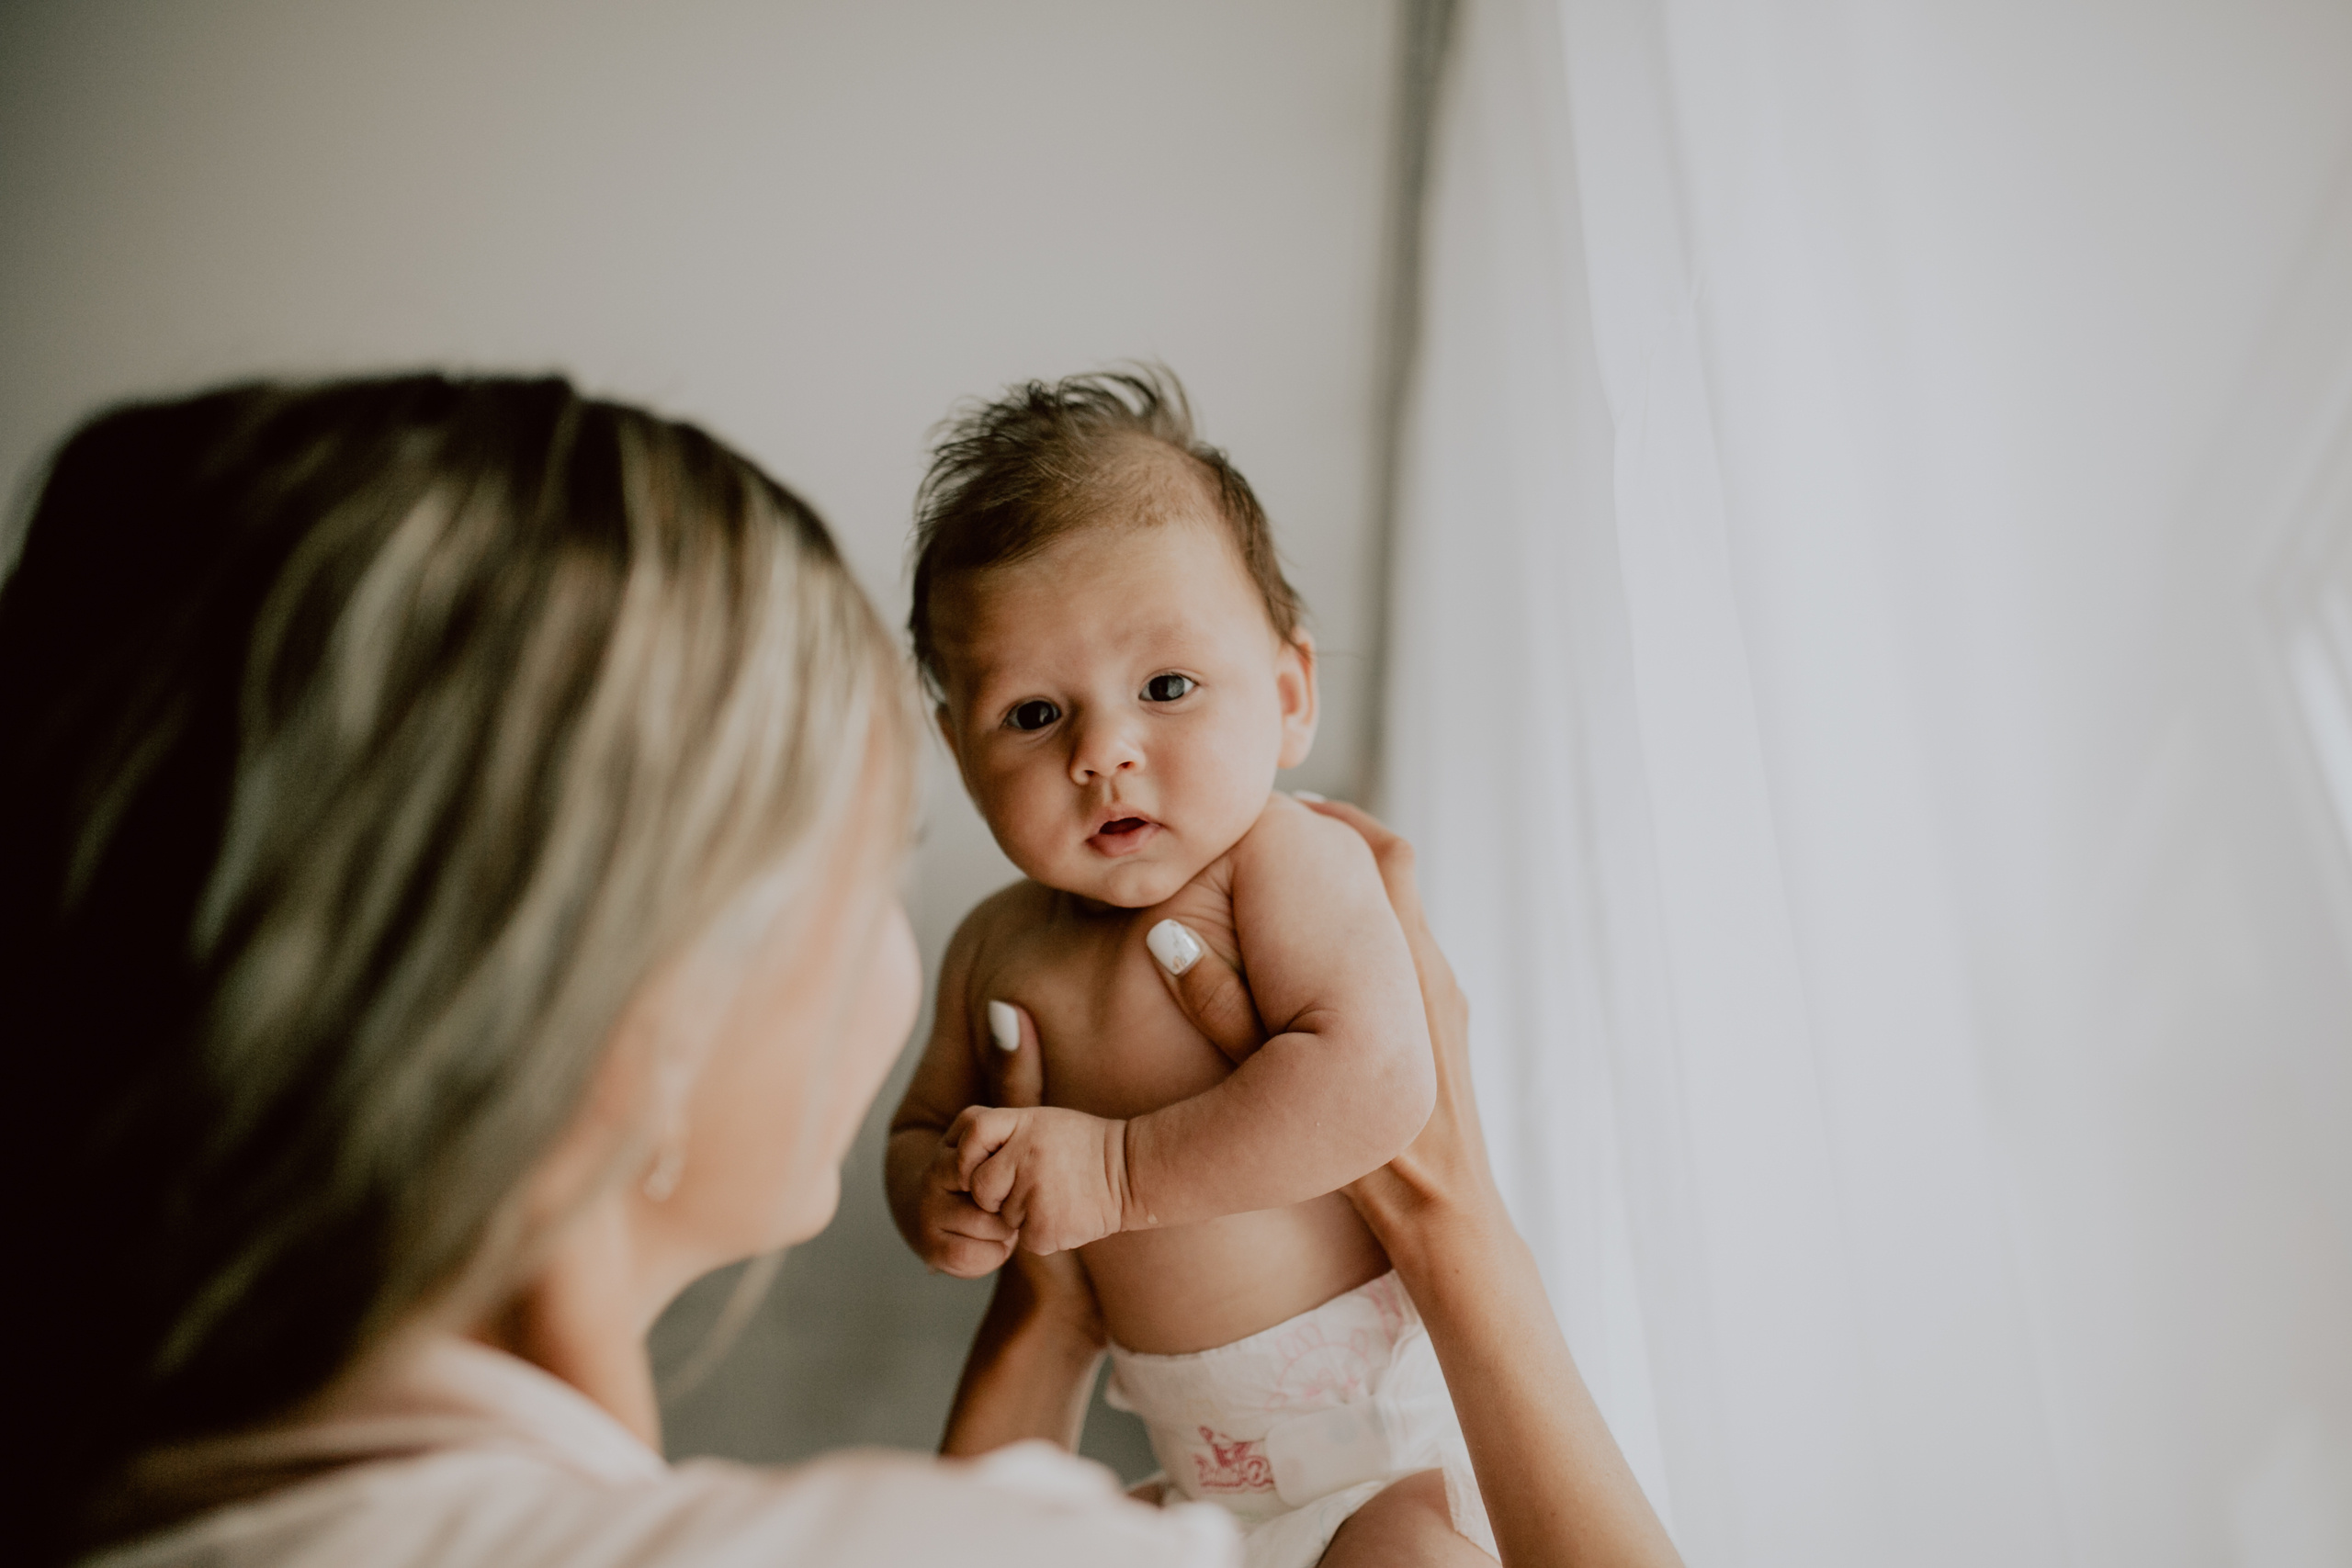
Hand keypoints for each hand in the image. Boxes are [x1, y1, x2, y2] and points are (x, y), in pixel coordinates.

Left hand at [949, 1101, 1130, 1254]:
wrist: (1130, 1172)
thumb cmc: (1082, 1148)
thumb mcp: (1041, 1122)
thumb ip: (1001, 1133)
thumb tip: (958, 1156)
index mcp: (1023, 1124)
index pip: (971, 1133)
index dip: (972, 1155)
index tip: (989, 1164)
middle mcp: (1024, 1156)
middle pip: (981, 1187)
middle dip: (998, 1195)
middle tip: (1035, 1184)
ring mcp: (1034, 1193)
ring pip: (1003, 1217)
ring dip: (1023, 1214)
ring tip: (1057, 1195)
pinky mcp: (1044, 1229)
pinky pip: (1024, 1239)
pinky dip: (1041, 1233)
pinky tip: (1065, 1214)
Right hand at [1146, 794, 1497, 1232]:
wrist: (1450, 1215)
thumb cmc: (1376, 1157)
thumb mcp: (1283, 1079)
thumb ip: (1222, 1010)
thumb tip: (1167, 941)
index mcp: (1406, 968)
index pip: (1378, 856)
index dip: (1333, 821)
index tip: (1284, 805)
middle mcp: (1432, 969)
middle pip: (1392, 865)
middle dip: (1342, 835)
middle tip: (1290, 820)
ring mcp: (1443, 997)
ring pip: (1403, 909)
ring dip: (1356, 884)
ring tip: (1301, 876)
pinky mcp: (1447, 1027)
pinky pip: (1407, 949)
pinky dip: (1369, 930)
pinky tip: (1325, 955)